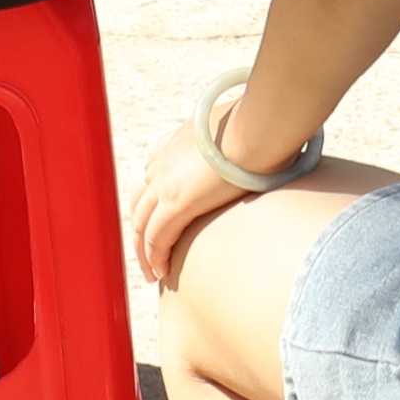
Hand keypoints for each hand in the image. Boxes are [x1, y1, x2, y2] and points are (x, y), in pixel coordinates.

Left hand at [129, 123, 261, 295]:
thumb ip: (233, 144)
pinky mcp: (176, 201)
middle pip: (140, 203)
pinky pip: (156, 237)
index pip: (152, 175)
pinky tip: (161, 272)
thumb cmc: (260, 128)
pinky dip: (154, 256)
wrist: (258, 127)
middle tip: (148, 254)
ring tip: (152, 272)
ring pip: (142, 224)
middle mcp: (163, 161)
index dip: (152, 202)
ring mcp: (166, 181)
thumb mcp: (237, 131)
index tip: (161, 219)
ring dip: (144, 252)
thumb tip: (256, 151)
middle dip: (141, 231)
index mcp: (176, 142)